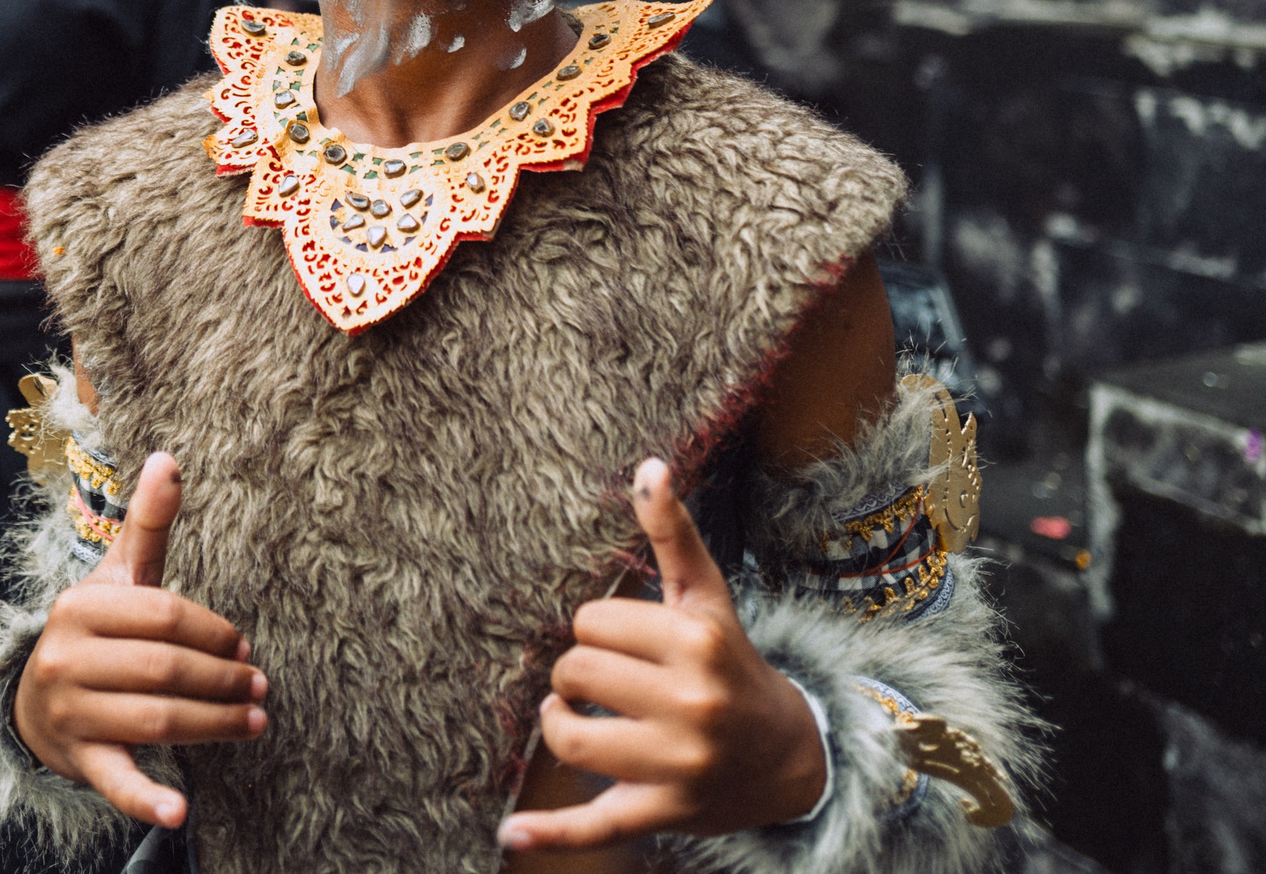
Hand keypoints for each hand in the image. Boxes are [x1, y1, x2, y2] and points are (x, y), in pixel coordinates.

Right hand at [15, 453, 266, 829]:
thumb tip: (170, 457)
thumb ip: (146, 524)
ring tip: (254, 721)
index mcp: (77, 607)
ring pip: (158, 720)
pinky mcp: (80, 761)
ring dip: (217, 725)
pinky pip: (116, 781)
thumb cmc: (96, 632)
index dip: (213, 630)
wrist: (39, 704)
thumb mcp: (116, 577)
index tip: (242, 645)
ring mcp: (70, 713)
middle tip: (258, 684)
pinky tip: (180, 812)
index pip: (163, 615)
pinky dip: (146, 800)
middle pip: (165, 669)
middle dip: (222, 679)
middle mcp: (65, 659)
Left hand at [499, 460, 828, 852]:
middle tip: (609, 683)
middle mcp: (691, 704)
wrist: (793, 758)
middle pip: (573, 672)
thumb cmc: (731, 665)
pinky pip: (596, 825)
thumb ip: (673, 534)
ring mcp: (677, 764)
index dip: (597, 631)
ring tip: (580, 719)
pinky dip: (550, 835)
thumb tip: (649, 465)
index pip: (590, 621)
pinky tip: (507, 837)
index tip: (628, 643)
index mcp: (697, 642)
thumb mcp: (707, 599)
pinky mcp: (663, 811)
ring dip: (561, 725)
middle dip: (579, 675)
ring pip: (567, 735)